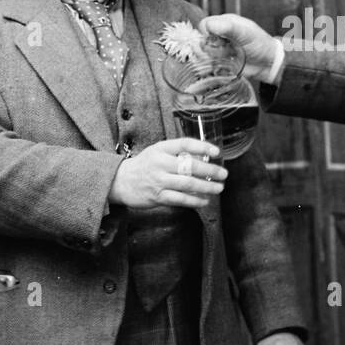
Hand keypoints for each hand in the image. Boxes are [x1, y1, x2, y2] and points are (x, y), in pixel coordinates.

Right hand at [110, 138, 225, 208]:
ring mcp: (159, 181)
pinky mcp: (157, 196)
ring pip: (187, 184)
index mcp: (161, 149)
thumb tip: (204, 159)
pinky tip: (205, 200)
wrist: (120, 181)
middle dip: (210, 171)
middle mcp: (160, 163)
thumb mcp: (158, 152)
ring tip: (219, 188)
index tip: (216, 151)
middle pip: (190, 166)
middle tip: (223, 174)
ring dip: (206, 187)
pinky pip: (180, 199)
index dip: (202, 147)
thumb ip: (178, 154)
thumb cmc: (145, 165)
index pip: (184, 144)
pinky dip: (195, 201)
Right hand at [199, 14, 280, 81]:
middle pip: (202, 38)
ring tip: (226, 56)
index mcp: (226, 22)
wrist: (269, 64)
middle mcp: (221, 34)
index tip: (215, 39)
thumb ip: (228, 28)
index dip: (206, 32)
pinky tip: (224, 64)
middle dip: (208, 46)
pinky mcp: (221, 61)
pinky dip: (213, 64)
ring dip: (212, 56)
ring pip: (204, 52)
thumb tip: (209, 25)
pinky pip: (209, 62)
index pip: (206, 24)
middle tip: (222, 49)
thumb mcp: (246, 34)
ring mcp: (220, 48)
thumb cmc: (261, 45)